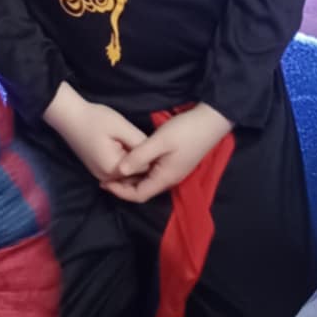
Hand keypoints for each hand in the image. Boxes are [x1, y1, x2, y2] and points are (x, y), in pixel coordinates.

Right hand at [44, 83, 142, 183]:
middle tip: (139, 139)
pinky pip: (119, 171)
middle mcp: (107, 178)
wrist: (69, 117)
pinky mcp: (98, 170)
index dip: (150, 155)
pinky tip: (123, 145)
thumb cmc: (95, 119)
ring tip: (130, 141)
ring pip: (128, 173)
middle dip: (141, 160)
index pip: (144, 169)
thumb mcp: (122, 127)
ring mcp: (101, 175)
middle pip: (136, 174)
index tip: (149, 141)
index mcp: (114, 169)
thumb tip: (155, 154)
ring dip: (133, 161)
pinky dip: (124, 161)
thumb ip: (140, 143)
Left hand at [104, 103, 233, 204]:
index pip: (138, 195)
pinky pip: (154, 173)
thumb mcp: (159, 141)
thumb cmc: (185, 130)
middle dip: (123, 186)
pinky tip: (133, 159)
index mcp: (165, 178)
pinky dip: (141, 170)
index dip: (120, 192)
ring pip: (148, 181)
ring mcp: (175, 171)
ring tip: (115, 168)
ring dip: (131, 178)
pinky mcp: (177, 162)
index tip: (104, 182)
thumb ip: (139, 156)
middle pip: (143, 190)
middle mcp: (170, 179)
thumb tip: (119, 171)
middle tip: (105, 176)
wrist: (212, 120)